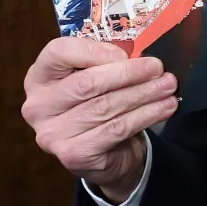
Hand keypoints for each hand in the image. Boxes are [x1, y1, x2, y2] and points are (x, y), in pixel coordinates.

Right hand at [21, 37, 177, 202]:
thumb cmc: (96, 106)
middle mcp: (38, 106)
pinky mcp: (72, 155)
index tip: (126, 54)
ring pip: (105, 107)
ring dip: (142, 94)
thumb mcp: (95, 78)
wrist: (101, 155)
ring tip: (167, 86)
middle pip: (87, 82)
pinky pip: (115, 129)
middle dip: (129, 74)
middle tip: (158, 68)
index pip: (58, 52)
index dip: (94, 50)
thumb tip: (139, 58)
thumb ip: (106, 64)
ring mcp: (52, 134)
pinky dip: (144, 116)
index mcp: (39, 77)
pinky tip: (164, 108)